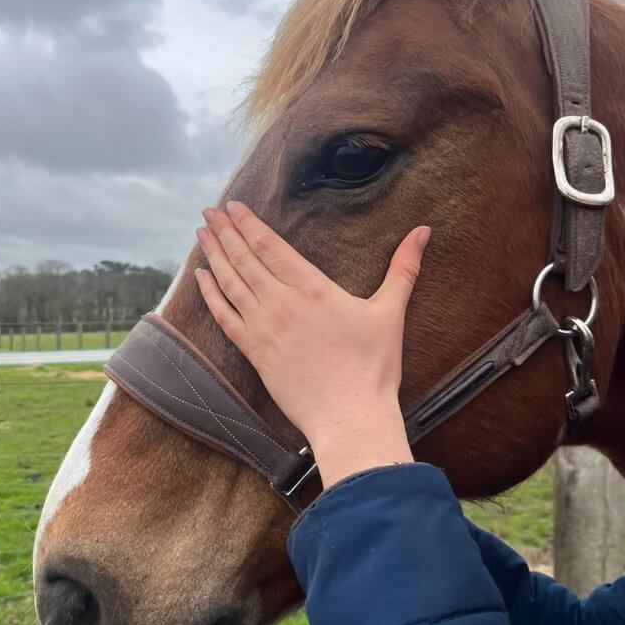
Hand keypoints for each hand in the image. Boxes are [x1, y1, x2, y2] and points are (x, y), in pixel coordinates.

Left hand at [194, 202, 430, 487]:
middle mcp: (281, 303)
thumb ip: (404, 269)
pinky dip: (211, 295)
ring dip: (214, 256)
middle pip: (245, 259)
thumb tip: (424, 231)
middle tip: (208, 212)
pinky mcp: (254, 354)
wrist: (350, 418)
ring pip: (230, 284)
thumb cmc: (374, 369)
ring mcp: (263, 328)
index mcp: (312, 288)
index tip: (232, 206)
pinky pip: (224, 318)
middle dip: (225, 232)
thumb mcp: (391, 313)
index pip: (271, 246)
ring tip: (201, 235)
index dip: (248, 224)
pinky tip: (201, 279)